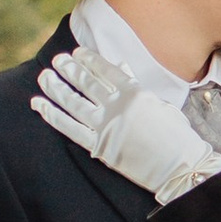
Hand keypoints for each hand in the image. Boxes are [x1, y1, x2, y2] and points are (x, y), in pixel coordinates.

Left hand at [30, 49, 220, 203]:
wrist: (181, 167)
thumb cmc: (176, 135)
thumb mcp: (159, 104)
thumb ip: (135, 85)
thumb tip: (120, 67)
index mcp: (135, 92)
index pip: (106, 70)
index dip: (89, 60)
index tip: (76, 53)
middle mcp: (117, 106)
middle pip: (86, 83)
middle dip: (69, 69)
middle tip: (57, 60)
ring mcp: (106, 126)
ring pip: (73, 102)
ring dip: (56, 88)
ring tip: (44, 77)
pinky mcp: (98, 147)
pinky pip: (69, 128)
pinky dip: (52, 115)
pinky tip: (39, 104)